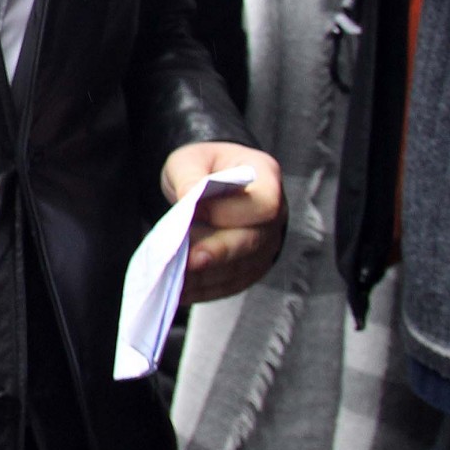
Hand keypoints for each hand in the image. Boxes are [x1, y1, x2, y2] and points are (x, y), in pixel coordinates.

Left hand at [161, 141, 284, 303]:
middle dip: (218, 253)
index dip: (231, 212)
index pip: (263, 204)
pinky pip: (231, 283)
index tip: (195, 212)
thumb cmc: (203, 168)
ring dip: (207, 276)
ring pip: (241, 268)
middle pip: (253, 242)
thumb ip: (190, 176)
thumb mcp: (191, 159)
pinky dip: (205, 288)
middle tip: (187, 262)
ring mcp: (265, 245)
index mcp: (266, 179)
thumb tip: (188, 197)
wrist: (211, 183)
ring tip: (175, 278)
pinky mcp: (250, 267)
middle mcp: (274, 216)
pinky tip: (181, 290)